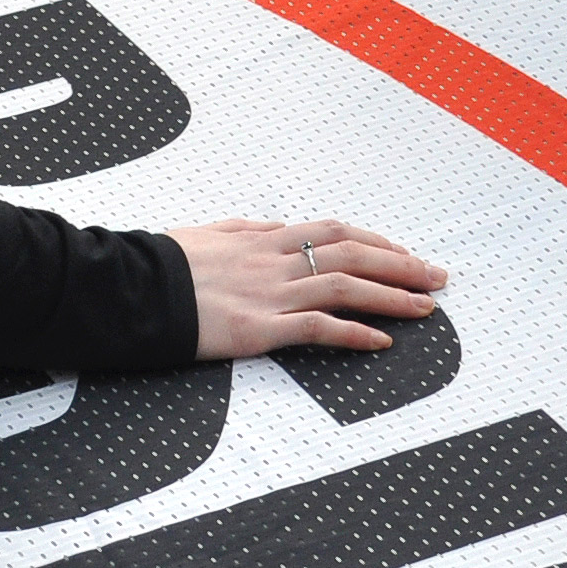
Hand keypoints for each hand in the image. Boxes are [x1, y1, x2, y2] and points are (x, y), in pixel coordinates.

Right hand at [169, 217, 447, 358]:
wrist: (128, 287)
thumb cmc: (160, 265)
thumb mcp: (207, 234)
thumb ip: (244, 230)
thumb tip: (273, 226)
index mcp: (262, 237)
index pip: (334, 232)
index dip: (375, 241)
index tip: (402, 253)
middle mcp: (274, 260)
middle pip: (354, 255)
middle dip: (402, 265)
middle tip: (437, 278)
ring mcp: (270, 294)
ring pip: (347, 287)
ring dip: (393, 297)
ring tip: (427, 308)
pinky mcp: (259, 329)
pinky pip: (319, 328)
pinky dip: (355, 333)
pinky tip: (382, 341)